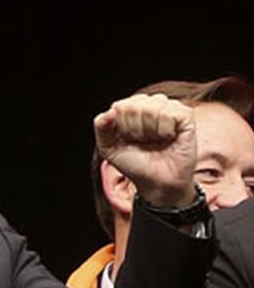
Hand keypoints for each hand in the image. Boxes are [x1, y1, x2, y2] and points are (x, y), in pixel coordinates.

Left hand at [95, 93, 197, 207]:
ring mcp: (169, 108)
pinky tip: (168, 137)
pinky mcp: (186, 116)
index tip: (128, 141)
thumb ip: (102, 128)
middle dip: (135, 129)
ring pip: (153, 107)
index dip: (122, 127)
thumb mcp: (109, 148)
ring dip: (150, 130)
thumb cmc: (135, 164)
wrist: (157, 183)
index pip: (120, 106)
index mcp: (132, 108)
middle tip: (143, 142)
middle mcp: (151, 104)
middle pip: (135, 105)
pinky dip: (165, 129)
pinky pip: (170, 113)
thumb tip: (108, 113)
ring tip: (156, 141)